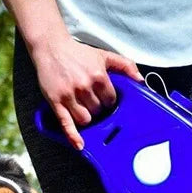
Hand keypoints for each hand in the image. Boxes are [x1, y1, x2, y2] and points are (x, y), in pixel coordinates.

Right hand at [31, 33, 141, 149]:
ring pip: (86, 119)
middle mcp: (85, 86)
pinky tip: (79, 145)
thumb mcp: (104, 55)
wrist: (51, 47)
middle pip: (98, 111)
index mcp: (98, 76)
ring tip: (82, 109)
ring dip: (86, 118)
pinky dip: (73, 136)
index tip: (103, 99)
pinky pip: (66, 123)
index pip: (111, 101)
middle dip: (96, 109)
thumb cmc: (77, 53)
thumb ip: (125, 65)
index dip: (108, 102)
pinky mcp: (56, 101)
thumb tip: (141, 80)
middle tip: (90, 101)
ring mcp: (70, 95)